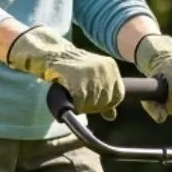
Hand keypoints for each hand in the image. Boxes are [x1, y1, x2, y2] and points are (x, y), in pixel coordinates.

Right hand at [5, 26, 123, 119]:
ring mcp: (91, 72)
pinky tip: (72, 105)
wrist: (53, 54)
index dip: (106, 105)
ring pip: (93, 102)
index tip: (95, 106)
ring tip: (76, 102)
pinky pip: (80, 102)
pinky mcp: (77, 78)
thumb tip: (111, 117)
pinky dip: (76, 107)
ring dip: (84, 107)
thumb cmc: (74, 69)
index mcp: (110, 66)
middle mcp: (103, 68)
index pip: (118, 96)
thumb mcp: (94, 78)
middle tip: (82, 105)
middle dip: (93, 107)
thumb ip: (104, 95)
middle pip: (105, 101)